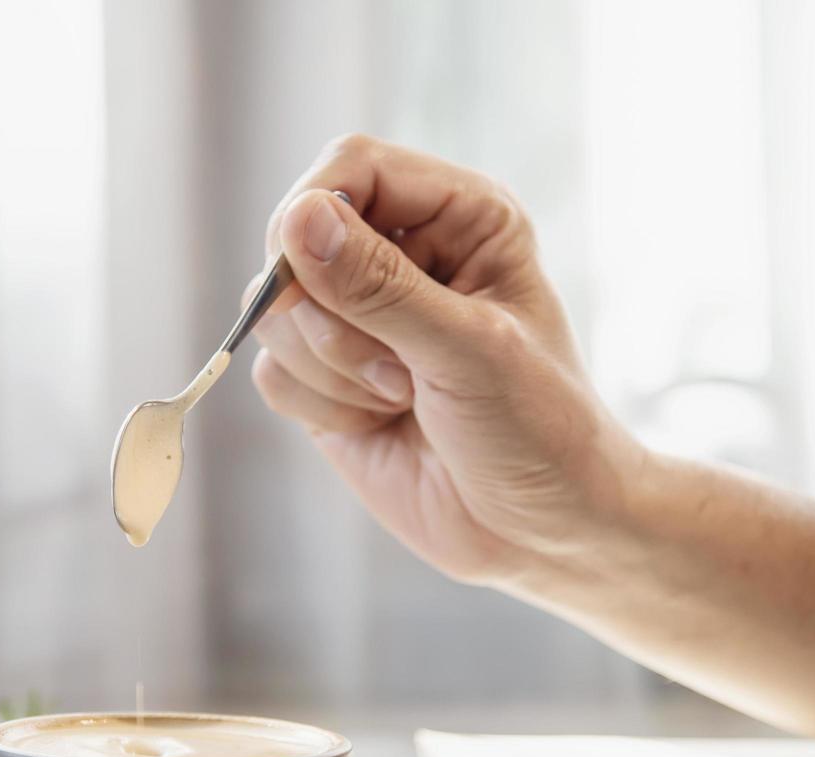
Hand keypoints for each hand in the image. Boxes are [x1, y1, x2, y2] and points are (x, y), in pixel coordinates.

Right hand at [249, 134, 642, 585]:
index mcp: (457, 217)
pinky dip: (317, 406)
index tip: (307, 270)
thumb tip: (298, 222)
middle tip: (400, 371)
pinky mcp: (327, 379)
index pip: (350, 166)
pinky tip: (380, 423)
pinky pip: (272, 371)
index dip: (314, 209)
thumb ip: (381, 286)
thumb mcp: (470, 350)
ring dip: (330, 368)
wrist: (543, 532)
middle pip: (296, 239)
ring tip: (402, 398)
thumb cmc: (539, 431)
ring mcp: (358, 320)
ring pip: (276, 312)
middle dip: (330, 317)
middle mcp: (402, 255)